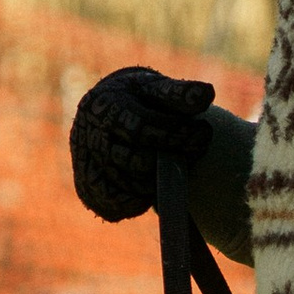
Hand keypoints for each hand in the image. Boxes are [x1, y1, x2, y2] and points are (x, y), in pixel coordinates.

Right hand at [70, 66, 218, 221]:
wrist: (104, 115)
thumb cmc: (137, 100)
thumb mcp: (154, 88)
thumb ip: (178, 93)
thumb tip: (207, 93)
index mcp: (105, 105)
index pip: (141, 127)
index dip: (177, 134)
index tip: (204, 133)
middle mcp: (89, 135)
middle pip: (137, 161)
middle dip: (171, 159)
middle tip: (193, 153)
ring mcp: (86, 164)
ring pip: (131, 185)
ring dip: (159, 180)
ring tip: (172, 165)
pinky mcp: (88, 189)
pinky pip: (119, 205)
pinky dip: (141, 200)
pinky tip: (153, 184)